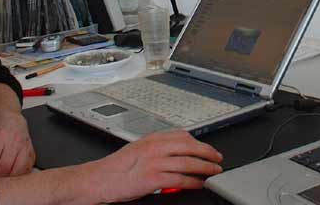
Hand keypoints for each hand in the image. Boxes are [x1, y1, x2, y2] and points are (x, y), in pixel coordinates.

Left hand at [0, 109, 35, 176]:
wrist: (12, 117)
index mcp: (0, 135)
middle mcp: (14, 140)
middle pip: (4, 168)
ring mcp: (24, 146)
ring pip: (17, 170)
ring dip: (8, 178)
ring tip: (2, 178)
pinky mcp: (31, 151)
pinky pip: (27, 168)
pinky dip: (19, 175)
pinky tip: (13, 174)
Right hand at [93, 130, 222, 202]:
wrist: (101, 178)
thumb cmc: (118, 167)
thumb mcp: (139, 150)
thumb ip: (157, 148)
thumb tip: (177, 152)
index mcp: (151, 138)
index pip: (182, 135)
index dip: (199, 142)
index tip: (208, 148)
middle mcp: (154, 147)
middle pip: (188, 146)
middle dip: (207, 153)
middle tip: (218, 160)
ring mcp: (154, 162)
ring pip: (187, 162)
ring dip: (205, 168)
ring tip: (214, 173)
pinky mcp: (153, 178)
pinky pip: (179, 179)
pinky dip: (193, 182)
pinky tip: (199, 184)